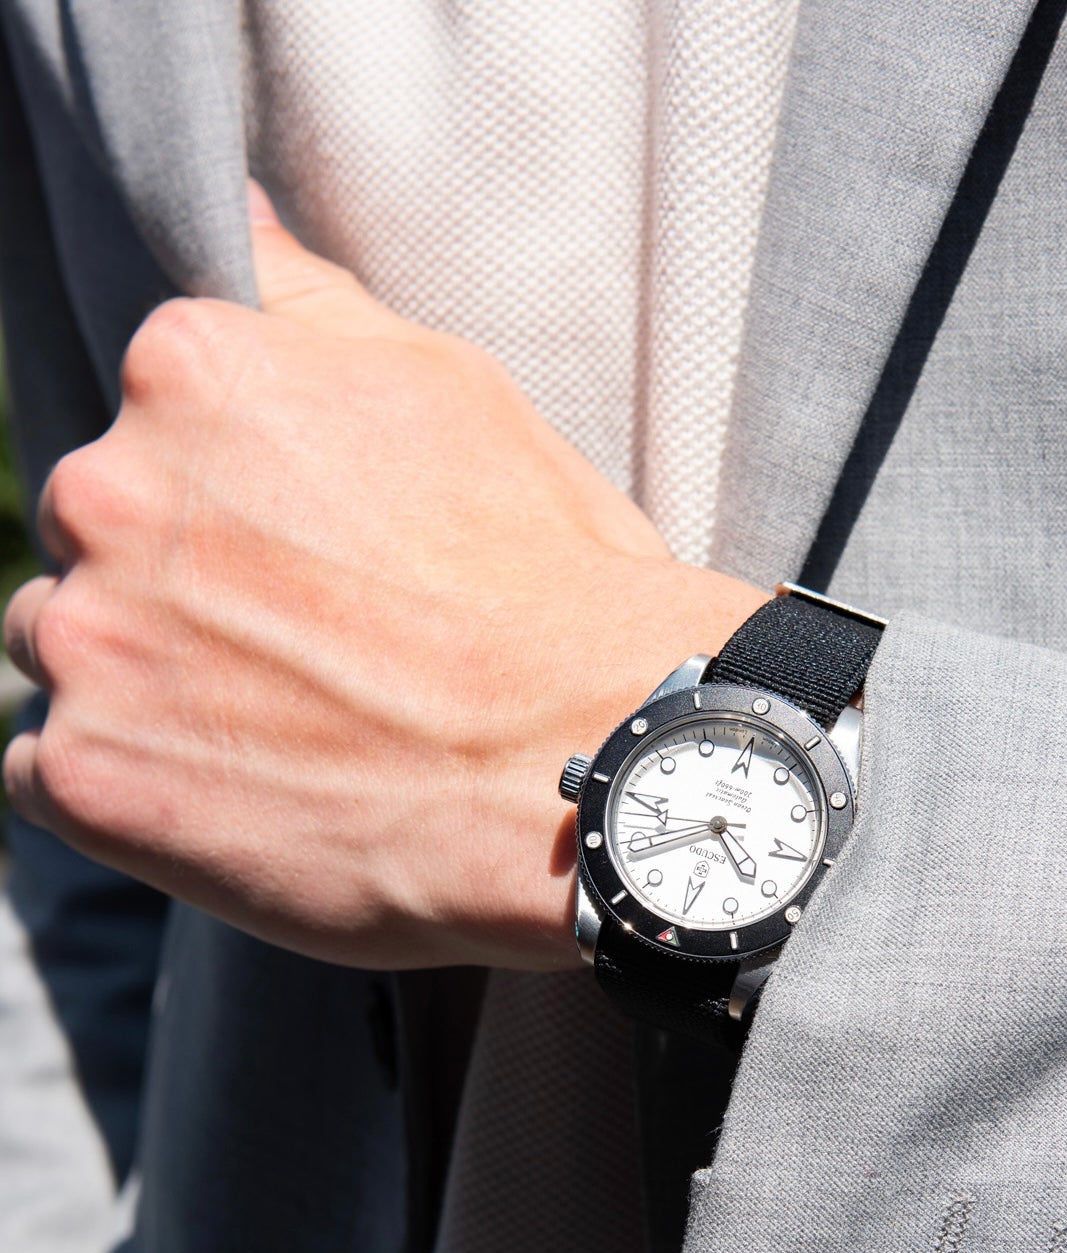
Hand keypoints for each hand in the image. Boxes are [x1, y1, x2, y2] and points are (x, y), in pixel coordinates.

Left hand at [3, 185, 765, 968]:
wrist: (587, 758)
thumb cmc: (542, 578)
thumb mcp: (450, 390)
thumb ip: (310, 309)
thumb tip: (235, 218)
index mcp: (188, 372)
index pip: (149, 420)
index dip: (233, 498)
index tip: (306, 556)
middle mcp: (108, 489)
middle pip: (95, 533)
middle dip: (173, 584)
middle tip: (301, 652)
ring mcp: (88, 638)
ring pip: (61, 647)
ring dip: (136, 681)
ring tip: (270, 731)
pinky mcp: (90, 775)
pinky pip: (46, 769)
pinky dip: (119, 784)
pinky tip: (226, 795)